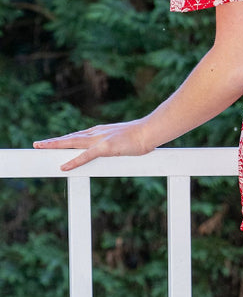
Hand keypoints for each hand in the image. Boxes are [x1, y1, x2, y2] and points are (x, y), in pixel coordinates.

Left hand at [33, 119, 151, 170]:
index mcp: (100, 131)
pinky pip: (85, 156)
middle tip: (37, 144)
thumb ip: (118, 143)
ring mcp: (99, 139)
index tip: (55, 142)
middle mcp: (96, 133)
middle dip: (52, 141)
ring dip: (55, 145)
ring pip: (71, 142)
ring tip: (40, 148)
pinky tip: (63, 166)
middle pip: (70, 137)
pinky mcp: (105, 148)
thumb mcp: (126, 138)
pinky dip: (73, 161)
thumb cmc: (143, 135)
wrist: (150, 130)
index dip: (65, 139)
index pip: (78, 135)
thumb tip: (120, 147)